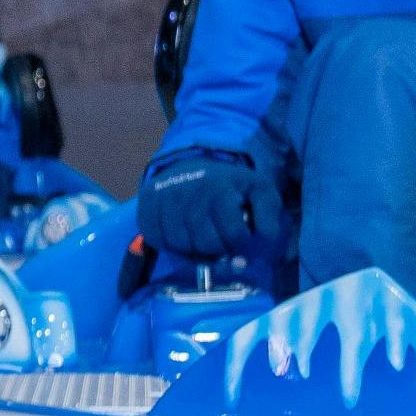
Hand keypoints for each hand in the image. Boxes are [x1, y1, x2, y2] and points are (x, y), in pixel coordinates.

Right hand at [139, 148, 284, 264]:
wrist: (189, 165)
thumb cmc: (227, 184)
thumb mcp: (257, 190)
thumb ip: (269, 213)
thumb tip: (266, 237)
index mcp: (220, 189)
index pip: (234, 233)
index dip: (240, 243)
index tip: (241, 238)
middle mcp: (189, 194)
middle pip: (206, 243)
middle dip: (218, 250)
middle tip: (221, 241)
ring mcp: (164, 202)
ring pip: (182, 246)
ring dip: (196, 251)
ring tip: (203, 239)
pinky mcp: (147, 209)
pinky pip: (160, 242)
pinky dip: (173, 247)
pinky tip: (184, 236)